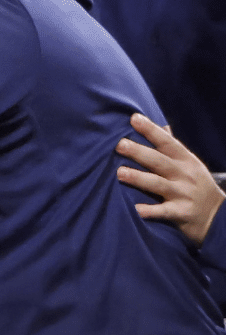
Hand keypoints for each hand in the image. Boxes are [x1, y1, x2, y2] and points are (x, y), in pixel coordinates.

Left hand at [117, 113, 225, 245]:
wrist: (218, 216)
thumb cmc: (195, 184)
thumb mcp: (189, 163)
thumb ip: (172, 146)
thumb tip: (158, 124)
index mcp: (185, 160)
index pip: (167, 142)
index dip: (151, 130)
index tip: (134, 118)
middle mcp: (185, 175)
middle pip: (159, 161)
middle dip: (139, 152)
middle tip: (119, 145)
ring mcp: (184, 194)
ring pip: (159, 184)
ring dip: (139, 178)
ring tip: (120, 173)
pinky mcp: (182, 213)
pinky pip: (164, 211)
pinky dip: (151, 211)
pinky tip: (137, 210)